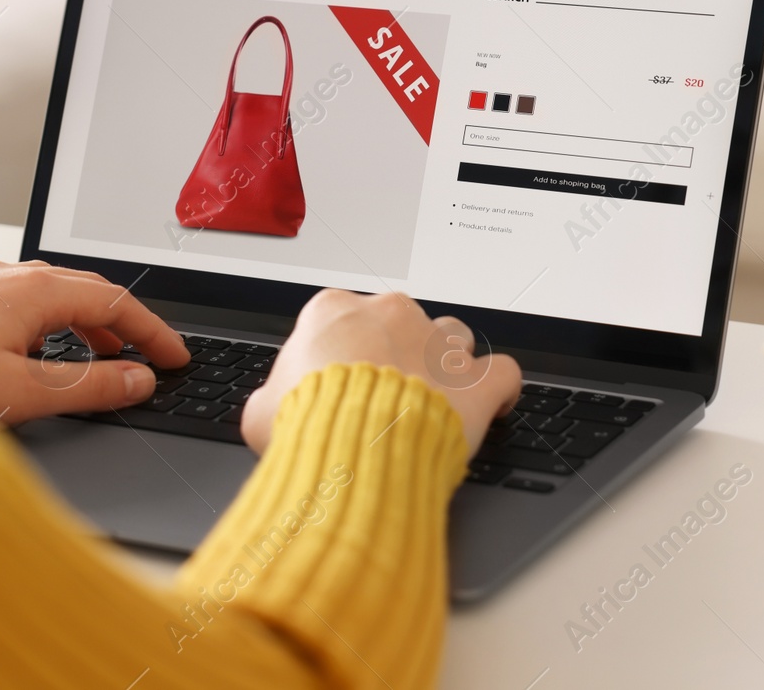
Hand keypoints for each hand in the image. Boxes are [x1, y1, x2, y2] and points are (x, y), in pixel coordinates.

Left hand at [0, 261, 188, 425]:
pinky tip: (46, 353)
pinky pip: (27, 303)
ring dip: (90, 325)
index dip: (152, 332)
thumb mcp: (21, 392)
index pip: (115, 301)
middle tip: (151, 358)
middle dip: (126, 325)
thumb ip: (88, 387)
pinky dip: (56, 326)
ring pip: (55, 296)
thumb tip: (138, 380)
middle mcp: (9, 277)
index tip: (175, 357)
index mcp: (32, 290)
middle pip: (88, 292)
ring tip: (108, 358)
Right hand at [241, 290, 519, 455]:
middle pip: (400, 322)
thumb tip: (270, 409)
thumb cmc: (306, 425)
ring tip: (436, 395)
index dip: (341, 351)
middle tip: (383, 395)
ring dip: (447, 361)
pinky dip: (499, 389)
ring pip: (453, 336)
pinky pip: (503, 373)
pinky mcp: (475, 380)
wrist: (353, 450)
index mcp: (335, 312)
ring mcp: (437, 344)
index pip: (341, 317)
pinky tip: (492, 404)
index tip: (339, 379)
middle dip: (395, 353)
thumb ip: (271, 399)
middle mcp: (390, 316)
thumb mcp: (260, 412)